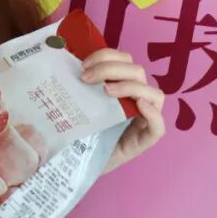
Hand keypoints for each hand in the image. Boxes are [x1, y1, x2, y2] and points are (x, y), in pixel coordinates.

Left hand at [80, 48, 165, 174]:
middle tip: (85, 78)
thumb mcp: (72, 100)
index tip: (82, 64)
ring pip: (153, 93)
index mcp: (119, 85)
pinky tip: (139, 107)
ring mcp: (143, 121)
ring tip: (106, 91)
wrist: (72, 162)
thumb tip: (57, 55)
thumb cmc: (72, 128)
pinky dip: (152, 114)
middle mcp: (134, 99)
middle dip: (111, 68)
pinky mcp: (144, 142)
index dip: (106, 55)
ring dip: (130, 86)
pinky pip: (159, 127)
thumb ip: (73, 82)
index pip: (124, 59)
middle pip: (137, 72)